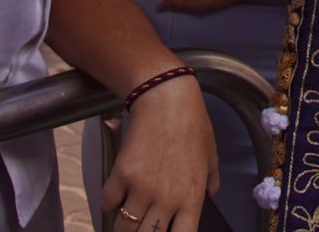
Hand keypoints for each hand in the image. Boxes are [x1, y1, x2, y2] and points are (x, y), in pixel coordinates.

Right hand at [101, 72, 216, 231]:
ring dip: (123, 227)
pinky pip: (107, 204)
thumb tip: (208, 196)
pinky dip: (109, 204)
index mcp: (191, 198)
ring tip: (126, 219)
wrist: (167, 99)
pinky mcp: (121, 174)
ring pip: (124, 229)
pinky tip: (115, 196)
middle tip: (141, 227)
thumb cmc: (193, 125)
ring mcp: (142, 188)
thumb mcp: (211, 156)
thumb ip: (211, 182)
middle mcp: (167, 199)